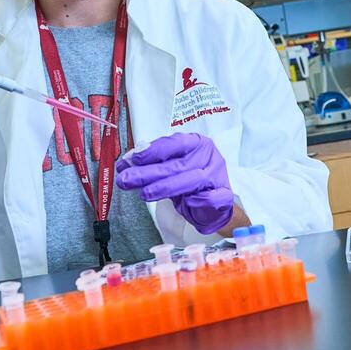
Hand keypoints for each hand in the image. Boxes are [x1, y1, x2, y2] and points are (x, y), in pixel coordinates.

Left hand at [115, 133, 233, 234]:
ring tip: (144, 194)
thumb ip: (152, 164)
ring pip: (192, 180)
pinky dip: (196, 201)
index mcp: (196, 143)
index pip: (174, 143)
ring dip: (166, 187)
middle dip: (148, 173)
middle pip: (178, 164)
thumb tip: (127, 162)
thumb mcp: (169, 169)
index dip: (153, 151)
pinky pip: (209, 198)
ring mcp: (218, 175)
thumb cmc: (189, 183)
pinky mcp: (224, 195)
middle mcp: (208, 156)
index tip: (132, 159)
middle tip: (126, 179)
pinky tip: (185, 204)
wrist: (213, 206)